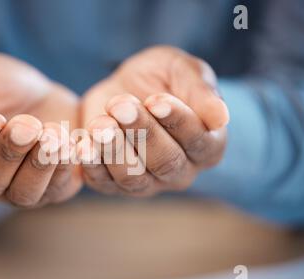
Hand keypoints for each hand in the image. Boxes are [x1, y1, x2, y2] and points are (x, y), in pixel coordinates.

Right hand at [0, 53, 81, 207]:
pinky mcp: (50, 190)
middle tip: (28, 124)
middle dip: (10, 152)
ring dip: (39, 165)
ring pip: (23, 194)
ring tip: (53, 135)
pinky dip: (63, 168)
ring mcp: (16, 191)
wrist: (41, 92)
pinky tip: (70, 144)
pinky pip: (55, 190)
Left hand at [79, 46, 227, 195]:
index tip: (156, 100)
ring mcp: (147, 181)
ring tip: (100, 123)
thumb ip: (201, 90)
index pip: (198, 140)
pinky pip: (103, 182)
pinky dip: (91, 165)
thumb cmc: (161, 78)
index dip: (177, 121)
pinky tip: (82, 144)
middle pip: (165, 162)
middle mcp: (179, 170)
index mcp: (206, 145)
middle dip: (142, 132)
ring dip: (114, 150)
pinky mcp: (113, 183)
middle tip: (121, 105)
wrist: (123, 88)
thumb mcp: (182, 70)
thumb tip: (221, 118)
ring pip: (133, 177)